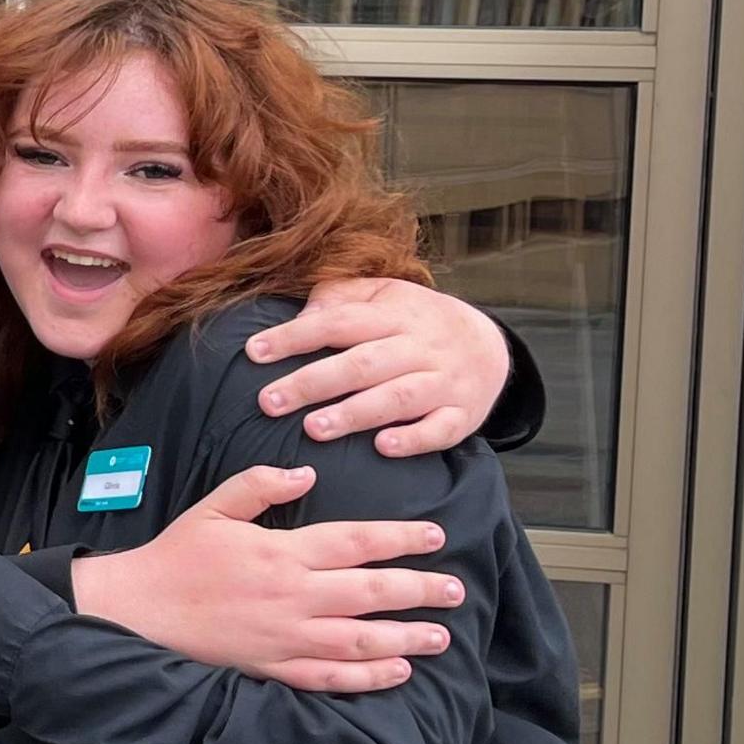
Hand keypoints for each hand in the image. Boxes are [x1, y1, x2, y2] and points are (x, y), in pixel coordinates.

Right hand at [69, 465, 458, 690]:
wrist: (139, 608)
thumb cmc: (177, 556)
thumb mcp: (214, 507)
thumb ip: (260, 484)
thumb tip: (306, 472)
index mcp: (282, 552)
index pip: (356, 542)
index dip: (400, 539)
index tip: (435, 537)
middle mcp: (292, 596)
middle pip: (370, 593)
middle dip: (420, 591)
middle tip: (455, 591)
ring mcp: (284, 636)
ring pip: (359, 639)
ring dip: (405, 638)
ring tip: (440, 636)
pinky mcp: (272, 666)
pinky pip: (328, 677)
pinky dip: (365, 678)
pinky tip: (396, 673)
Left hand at [252, 277, 511, 456]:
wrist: (489, 345)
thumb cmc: (415, 322)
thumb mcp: (383, 295)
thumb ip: (340, 299)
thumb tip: (300, 317)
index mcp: (394, 315)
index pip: (339, 322)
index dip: (295, 336)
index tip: (254, 352)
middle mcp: (420, 347)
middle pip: (363, 363)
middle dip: (314, 383)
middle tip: (269, 402)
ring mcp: (444, 381)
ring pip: (399, 397)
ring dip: (356, 414)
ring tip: (314, 429)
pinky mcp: (463, 415)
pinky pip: (441, 428)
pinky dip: (414, 439)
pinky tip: (383, 448)